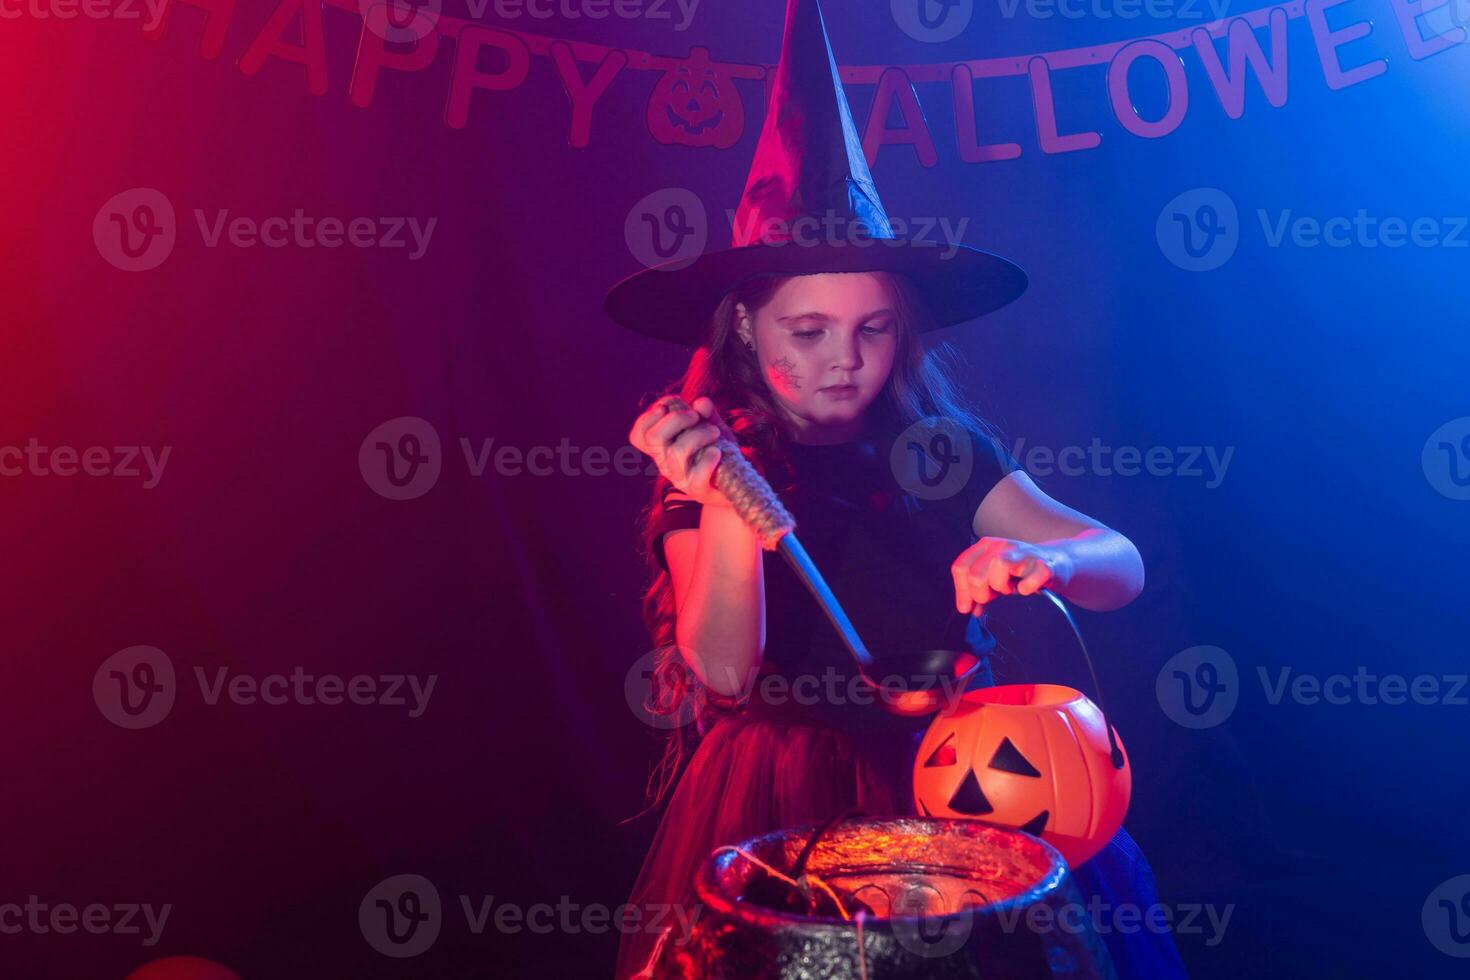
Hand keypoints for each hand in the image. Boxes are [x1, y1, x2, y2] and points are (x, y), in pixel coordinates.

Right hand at [627, 394, 738, 507]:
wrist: (735, 485)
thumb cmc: (719, 453)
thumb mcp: (712, 427)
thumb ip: (706, 413)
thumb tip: (701, 403)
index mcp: (663, 449)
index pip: (639, 436)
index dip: (648, 417)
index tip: (668, 406)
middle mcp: (666, 464)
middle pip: (653, 437)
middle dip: (676, 418)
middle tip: (695, 416)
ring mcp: (680, 479)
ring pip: (676, 452)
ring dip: (698, 435)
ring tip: (715, 432)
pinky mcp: (698, 491)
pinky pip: (697, 476)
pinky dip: (708, 460)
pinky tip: (717, 452)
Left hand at [950, 537, 1072, 614]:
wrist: (1057, 562)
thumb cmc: (1021, 571)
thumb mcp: (995, 578)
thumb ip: (979, 590)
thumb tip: (967, 608)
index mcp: (986, 546)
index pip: (961, 567)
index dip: (961, 592)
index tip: (966, 608)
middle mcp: (1002, 545)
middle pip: (975, 575)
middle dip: (980, 594)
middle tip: (993, 597)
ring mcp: (1023, 553)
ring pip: (997, 568)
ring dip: (1002, 587)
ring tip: (1011, 588)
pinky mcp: (1043, 566)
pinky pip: (1027, 583)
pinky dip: (1025, 590)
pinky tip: (1027, 588)